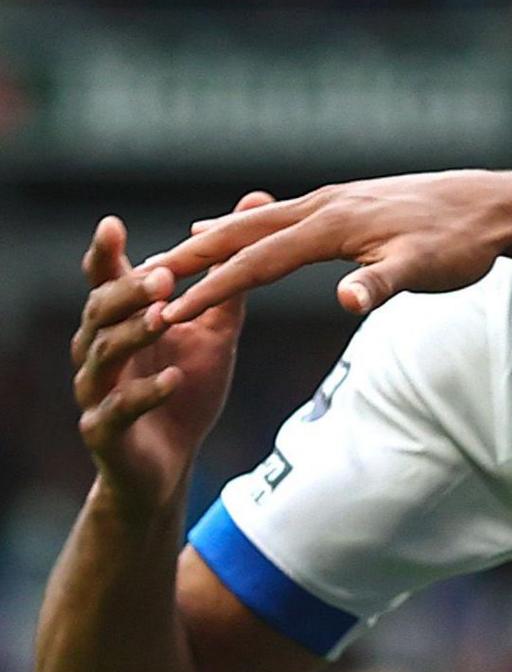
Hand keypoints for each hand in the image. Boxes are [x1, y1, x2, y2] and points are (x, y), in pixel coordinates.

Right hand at [72, 201, 261, 509]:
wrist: (168, 463)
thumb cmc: (186, 384)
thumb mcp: (213, 328)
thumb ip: (227, 275)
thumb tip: (255, 208)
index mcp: (119, 323)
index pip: (104, 282)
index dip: (104, 256)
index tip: (111, 225)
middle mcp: (97, 351)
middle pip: (100, 312)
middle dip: (128, 292)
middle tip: (162, 275)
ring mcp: (97, 392)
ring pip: (104, 356)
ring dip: (134, 334)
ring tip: (165, 317)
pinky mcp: (106, 432)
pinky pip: (119, 409)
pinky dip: (145, 393)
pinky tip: (172, 378)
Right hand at [150, 171, 511, 324]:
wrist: (495, 205)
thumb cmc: (462, 243)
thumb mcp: (426, 269)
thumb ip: (383, 284)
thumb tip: (347, 302)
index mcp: (334, 225)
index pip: (259, 262)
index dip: (213, 289)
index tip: (171, 312)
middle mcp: (327, 206)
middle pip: (247, 234)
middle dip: (197, 257)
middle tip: (145, 279)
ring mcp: (337, 201)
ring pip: (264, 222)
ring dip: (219, 239)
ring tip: (179, 252)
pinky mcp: (351, 203)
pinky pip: (286, 217)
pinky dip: (253, 227)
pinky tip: (244, 227)